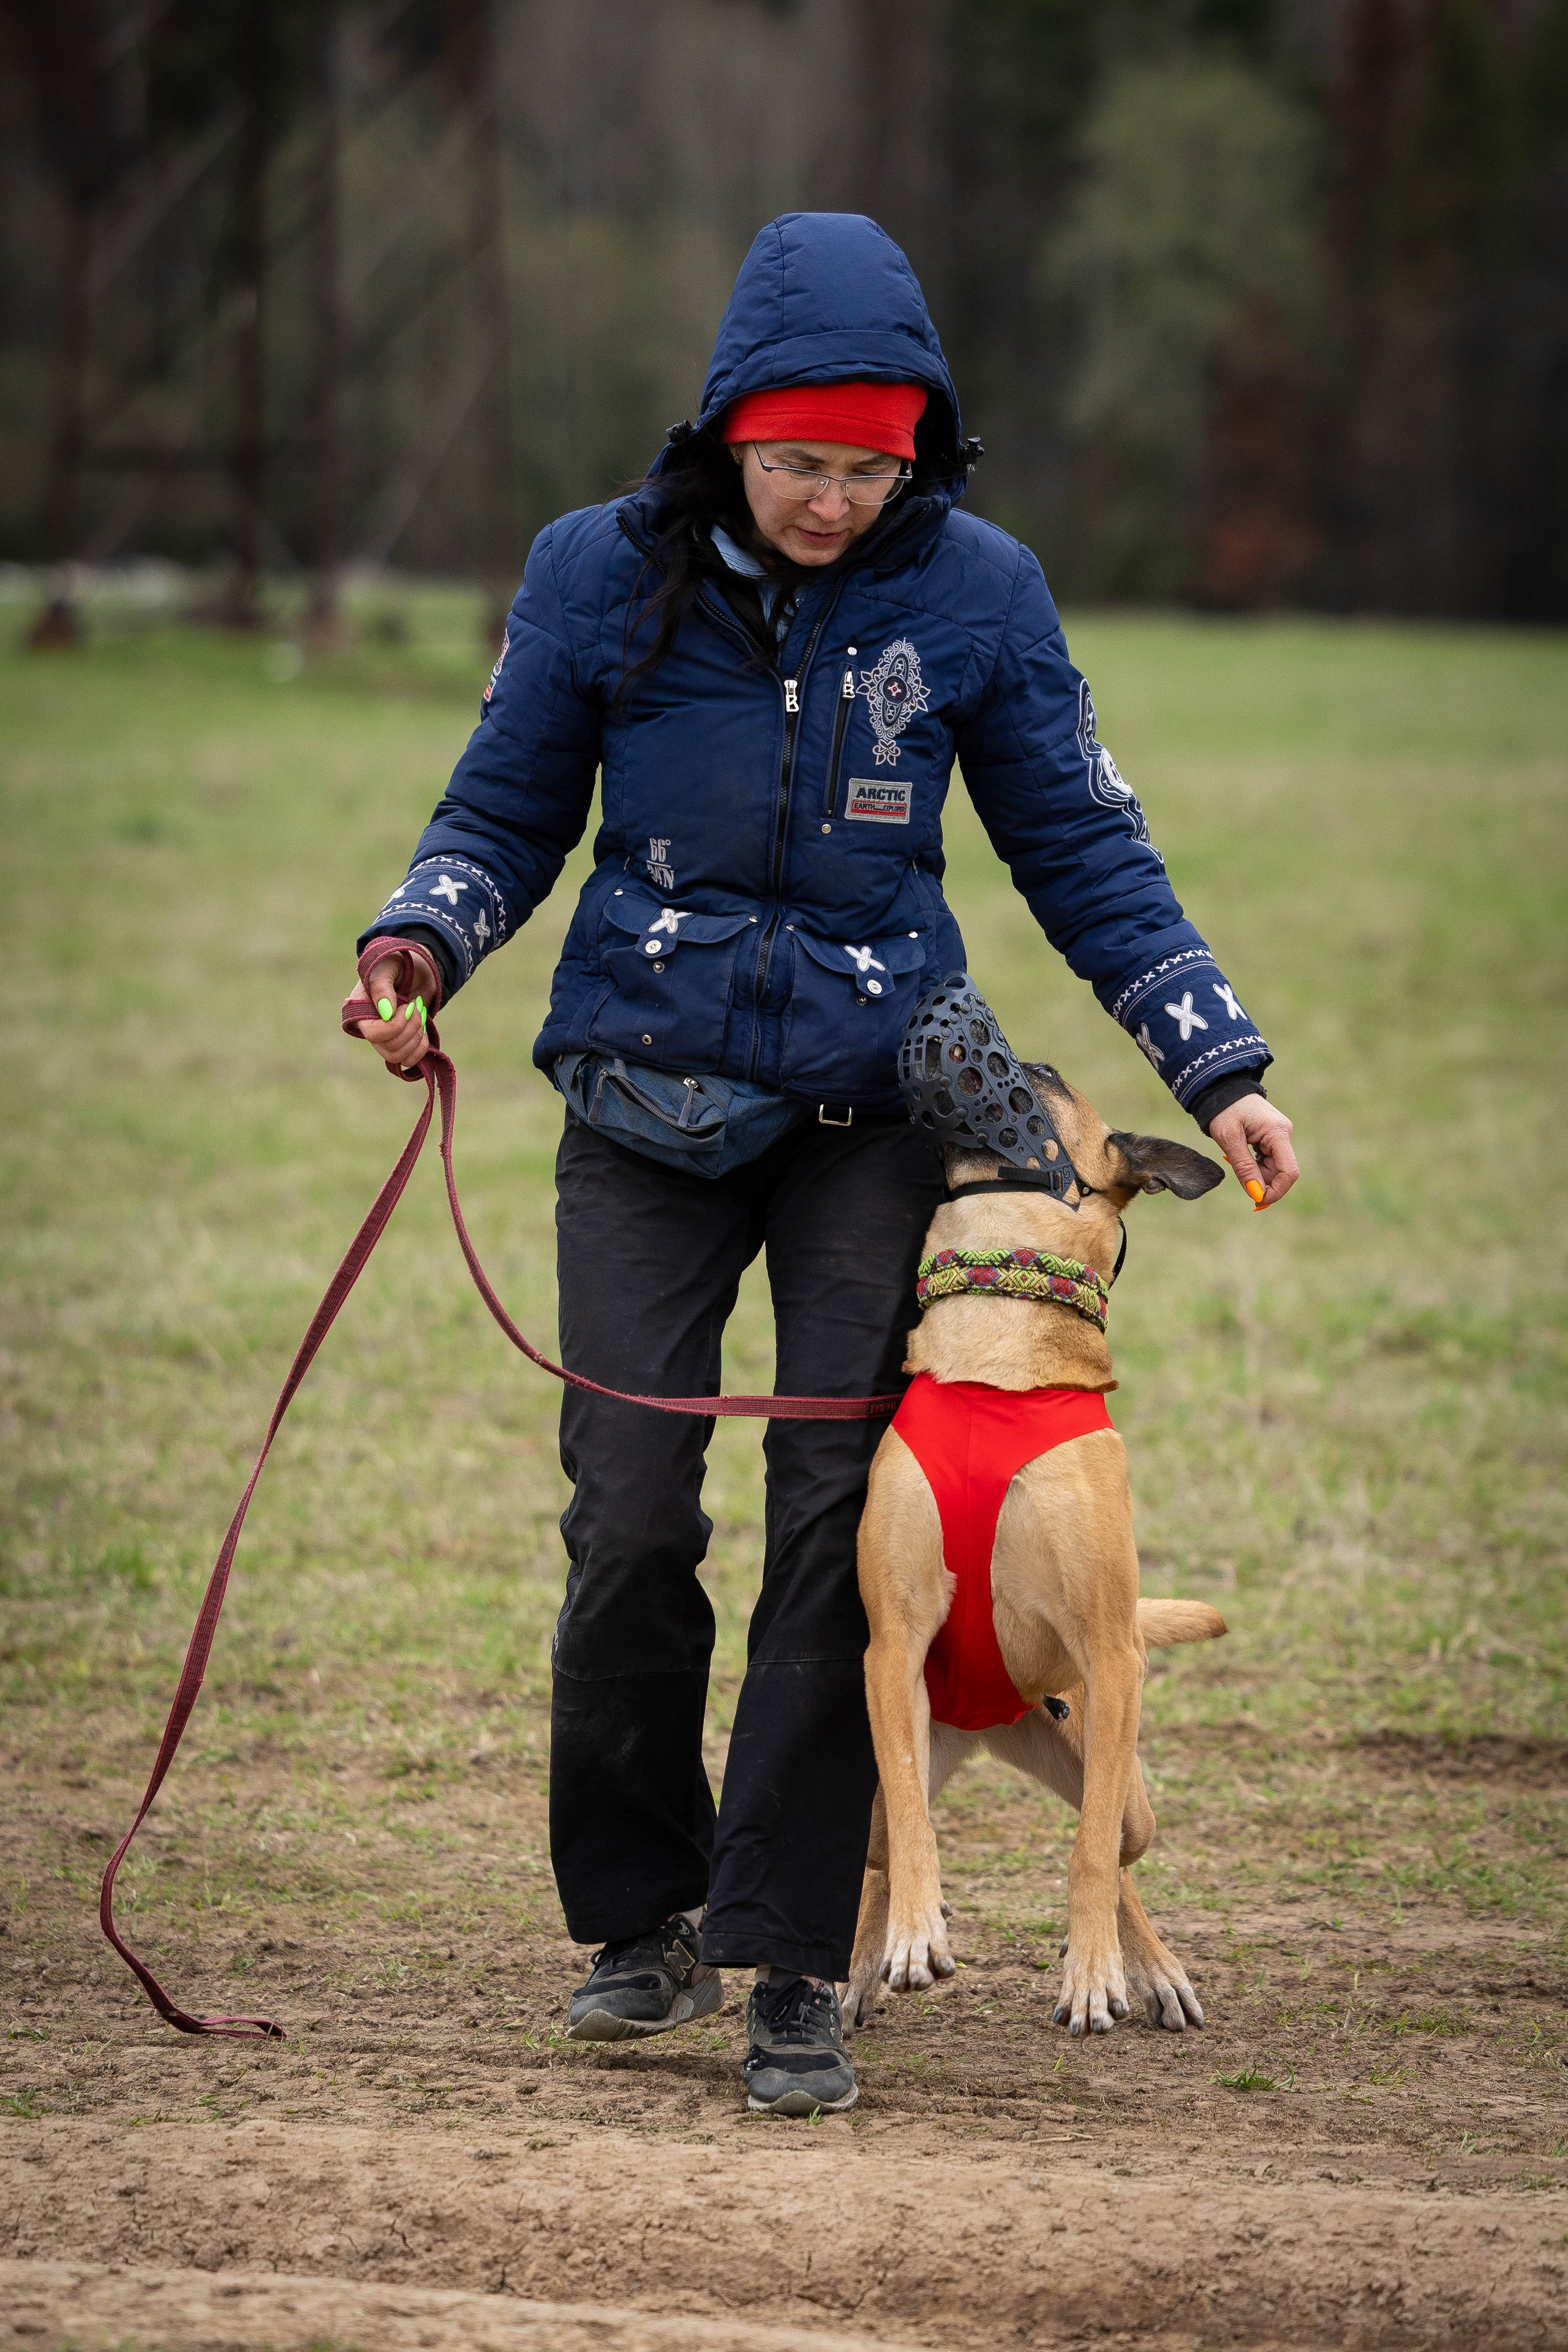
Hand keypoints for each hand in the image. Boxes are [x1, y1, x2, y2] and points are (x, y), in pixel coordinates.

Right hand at [349, 945, 438, 1071]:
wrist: (417, 968)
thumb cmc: (397, 962)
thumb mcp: (387, 965)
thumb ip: (381, 985)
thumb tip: (386, 1014)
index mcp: (360, 1010)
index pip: (374, 1034)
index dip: (395, 1026)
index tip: (407, 1005)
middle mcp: (369, 1028)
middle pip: (389, 1048)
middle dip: (411, 1028)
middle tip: (416, 1006)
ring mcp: (384, 1039)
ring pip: (398, 1057)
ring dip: (416, 1038)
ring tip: (419, 1016)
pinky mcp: (400, 1044)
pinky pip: (409, 1060)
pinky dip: (421, 1047)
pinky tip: (422, 1029)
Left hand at [1207, 1093, 1296, 1209]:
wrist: (1222, 1089)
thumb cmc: (1224, 1110)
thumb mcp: (1229, 1138)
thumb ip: (1244, 1167)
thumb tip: (1256, 1194)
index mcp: (1277, 1133)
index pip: (1289, 1171)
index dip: (1276, 1190)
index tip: (1258, 1201)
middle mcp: (1283, 1135)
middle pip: (1280, 1172)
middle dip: (1261, 1181)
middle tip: (1239, 1177)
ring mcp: (1279, 1136)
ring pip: (1272, 1168)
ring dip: (1255, 1172)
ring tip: (1235, 1157)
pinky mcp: (1272, 1138)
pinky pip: (1267, 1160)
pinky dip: (1254, 1165)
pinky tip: (1240, 1154)